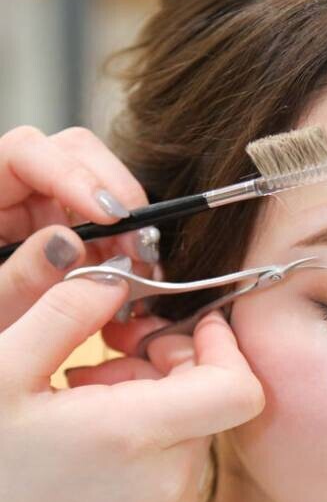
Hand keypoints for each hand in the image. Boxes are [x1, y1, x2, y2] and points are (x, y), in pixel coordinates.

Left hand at [0, 125, 159, 328]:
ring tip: (139, 265)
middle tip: (139, 242)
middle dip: (117, 192)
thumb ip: (23, 277)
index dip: (73, 174)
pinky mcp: (69, 228)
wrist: (3, 347)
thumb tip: (69, 244)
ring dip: (129, 221)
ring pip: (100, 183)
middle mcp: (14, 193)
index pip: (24, 153)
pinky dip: (126, 241)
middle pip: (74, 154)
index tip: (111, 215)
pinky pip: (108, 219)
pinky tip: (132, 270)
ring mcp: (43, 208)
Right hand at [0, 270, 264, 501]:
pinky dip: (151, 427)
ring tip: (90, 386)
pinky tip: (97, 422)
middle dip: (171, 358)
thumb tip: (118, 278)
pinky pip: (177, 458)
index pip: (239, 389)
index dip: (224, 346)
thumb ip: (68, 311)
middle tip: (116, 345)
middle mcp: (166, 483)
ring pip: (194, 423)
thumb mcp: (0, 370)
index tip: (196, 323)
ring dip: (154, 390)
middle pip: (213, 396)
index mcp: (135, 436)